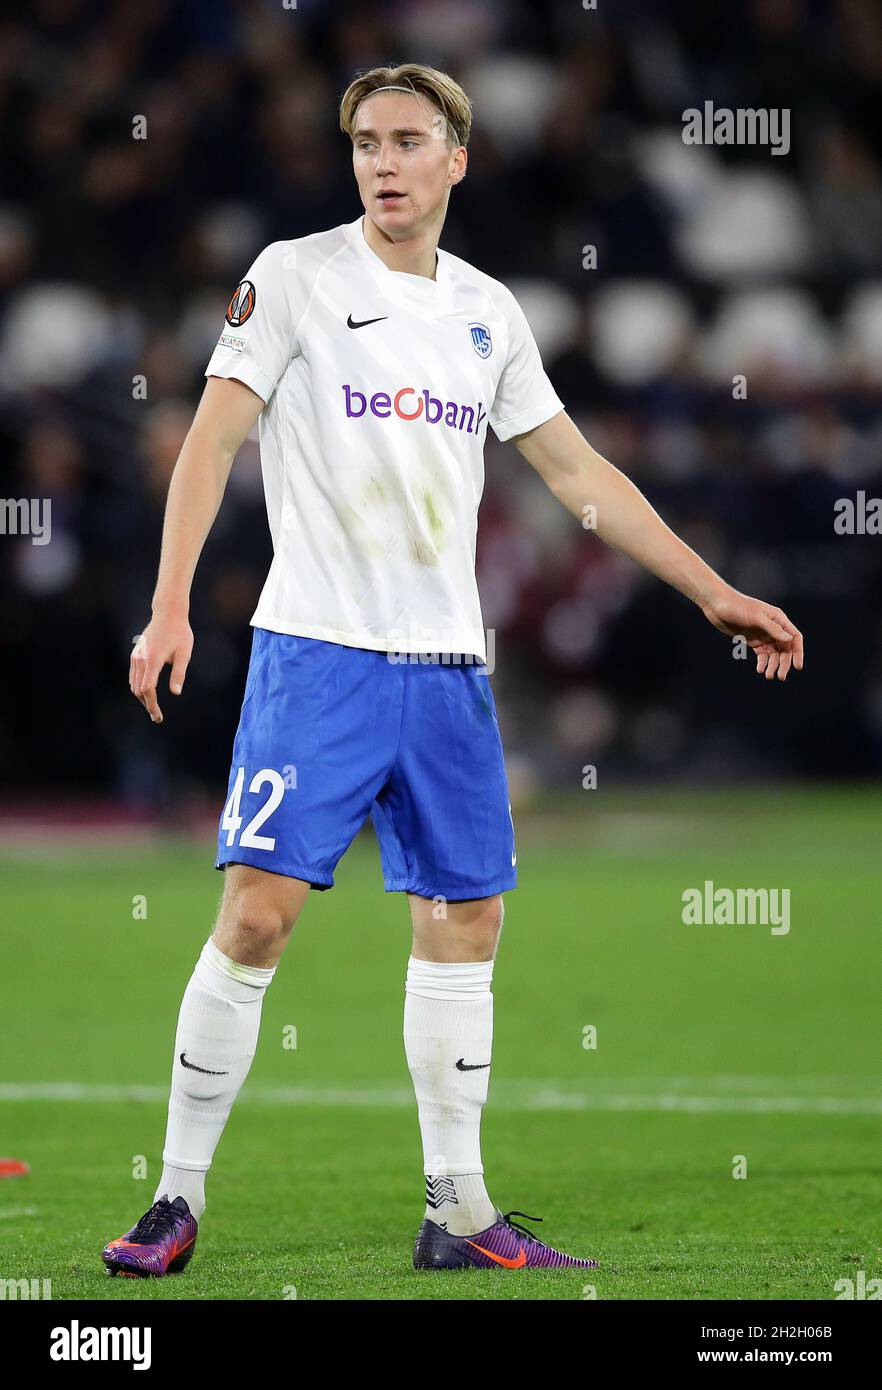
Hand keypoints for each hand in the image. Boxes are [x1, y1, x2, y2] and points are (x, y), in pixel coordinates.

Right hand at [130, 608, 193, 722]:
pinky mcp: (135, 654)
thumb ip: (179, 673)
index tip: (157, 715)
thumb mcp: (184, 653)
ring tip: (153, 708)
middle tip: (157, 717)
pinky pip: (133, 676)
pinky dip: (138, 687)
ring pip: (133, 684)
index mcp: (153, 660)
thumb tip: (176, 693)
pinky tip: (148, 694)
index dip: (151, 704)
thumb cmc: (180, 633)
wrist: (168, 614)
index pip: (147, 689)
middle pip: (138, 690)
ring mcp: (136, 656)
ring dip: (142, 698)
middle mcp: (140, 659)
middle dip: (147, 705)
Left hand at [700, 586, 803, 680]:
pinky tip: (760, 669)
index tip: (797, 667)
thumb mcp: (756, 617)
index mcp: (778, 619)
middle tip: (781, 677)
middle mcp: (773, 628)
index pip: (794, 637)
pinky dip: (762, 663)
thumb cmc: (737, 606)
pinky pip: (762, 654)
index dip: (798, 652)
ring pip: (774, 653)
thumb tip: (790, 639)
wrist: (718, 605)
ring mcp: (763, 635)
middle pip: (785, 649)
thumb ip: (773, 628)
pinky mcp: (752, 640)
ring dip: (773, 665)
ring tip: (768, 676)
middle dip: (784, 663)